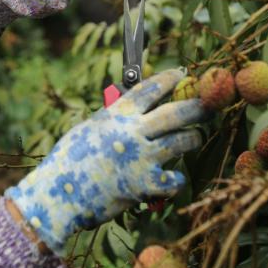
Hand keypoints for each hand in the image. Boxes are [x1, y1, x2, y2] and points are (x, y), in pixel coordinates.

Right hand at [5, 69, 209, 252]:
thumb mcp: (90, 128)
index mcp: (116, 114)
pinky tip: (174, 178)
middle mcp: (132, 132)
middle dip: (196, 106)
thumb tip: (130, 108)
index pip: (149, 89)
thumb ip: (113, 118)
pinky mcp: (144, 184)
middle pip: (176, 113)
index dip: (169, 79)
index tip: (181, 74)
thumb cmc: (69, 160)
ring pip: (182, 142)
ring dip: (193, 138)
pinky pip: (173, 179)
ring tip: (195, 137)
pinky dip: (176, 179)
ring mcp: (141, 158)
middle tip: (209, 104)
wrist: (58, 194)